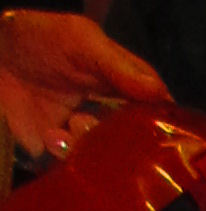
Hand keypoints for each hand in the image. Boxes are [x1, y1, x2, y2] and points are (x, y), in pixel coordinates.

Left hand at [0, 9, 168, 163]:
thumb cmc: (37, 39)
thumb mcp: (81, 39)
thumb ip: (120, 65)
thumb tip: (163, 96)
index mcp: (123, 92)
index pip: (156, 115)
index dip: (161, 124)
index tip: (163, 130)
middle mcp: (109, 121)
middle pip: (136, 146)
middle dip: (125, 141)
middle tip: (104, 122)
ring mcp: (83, 141)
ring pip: (107, 162)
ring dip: (92, 145)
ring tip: (71, 124)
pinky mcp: (57, 158)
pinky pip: (74, 172)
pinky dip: (66, 158)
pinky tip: (51, 136)